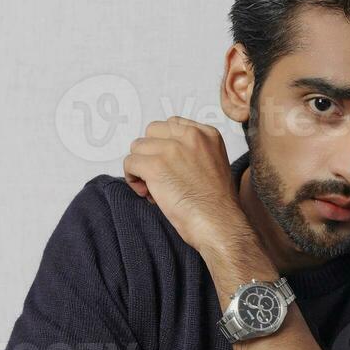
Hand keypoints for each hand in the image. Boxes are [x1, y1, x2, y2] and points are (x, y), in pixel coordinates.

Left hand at [122, 116, 248, 252]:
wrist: (219, 224)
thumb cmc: (216, 206)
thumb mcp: (214, 166)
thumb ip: (193, 153)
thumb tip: (164, 157)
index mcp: (207, 134)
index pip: (172, 124)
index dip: (164, 145)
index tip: (168, 165)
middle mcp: (191, 136)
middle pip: (151, 132)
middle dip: (150, 153)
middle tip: (158, 177)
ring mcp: (172, 149)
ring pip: (137, 147)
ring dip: (140, 168)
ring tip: (152, 189)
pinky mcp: (156, 165)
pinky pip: (130, 163)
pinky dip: (132, 178)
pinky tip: (146, 193)